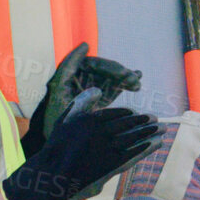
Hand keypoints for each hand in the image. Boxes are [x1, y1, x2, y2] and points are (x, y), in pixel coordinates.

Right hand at [3, 89, 163, 199]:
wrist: (53, 172)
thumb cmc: (57, 144)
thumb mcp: (66, 118)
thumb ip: (82, 102)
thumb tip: (97, 89)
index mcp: (91, 119)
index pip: (116, 113)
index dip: (128, 113)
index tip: (136, 113)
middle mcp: (101, 132)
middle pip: (128, 124)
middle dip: (143, 121)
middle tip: (155, 119)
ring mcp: (106, 148)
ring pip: (133, 137)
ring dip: (148, 132)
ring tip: (160, 128)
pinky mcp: (110, 164)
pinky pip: (131, 153)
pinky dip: (144, 147)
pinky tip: (153, 143)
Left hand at [23, 43, 142, 155]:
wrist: (64, 153)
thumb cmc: (64, 135)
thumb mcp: (72, 119)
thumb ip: (83, 103)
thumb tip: (98, 90)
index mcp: (63, 86)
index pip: (72, 66)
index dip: (77, 55)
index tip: (85, 47)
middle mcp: (76, 84)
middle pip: (95, 69)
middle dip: (114, 71)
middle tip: (129, 77)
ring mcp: (89, 89)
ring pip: (107, 76)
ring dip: (123, 77)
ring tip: (137, 84)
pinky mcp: (98, 97)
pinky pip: (112, 85)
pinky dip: (124, 84)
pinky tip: (137, 83)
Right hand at [119, 112, 199, 199]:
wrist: (120, 155)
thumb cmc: (152, 138)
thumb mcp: (181, 123)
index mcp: (197, 129)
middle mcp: (194, 148)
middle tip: (179, 165)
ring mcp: (186, 170)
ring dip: (190, 184)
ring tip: (169, 174)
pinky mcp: (177, 191)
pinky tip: (168, 190)